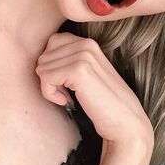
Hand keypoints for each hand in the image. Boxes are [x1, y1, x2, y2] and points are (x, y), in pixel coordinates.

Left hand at [35, 32, 153, 150]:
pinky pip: (45, 78)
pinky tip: (67, 101)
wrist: (125, 122)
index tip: (66, 82)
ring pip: (42, 67)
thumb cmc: (102, 102)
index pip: (52, 42)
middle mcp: (86, 44)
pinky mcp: (78, 70)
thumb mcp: (86, 73)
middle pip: (44, 56)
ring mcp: (83, 55)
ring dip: (50, 87)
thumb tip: (40, 59)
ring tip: (68, 97)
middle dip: (50, 77)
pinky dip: (50, 94)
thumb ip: (68, 59)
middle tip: (67, 92)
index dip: (53, 65)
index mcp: (88, 42)